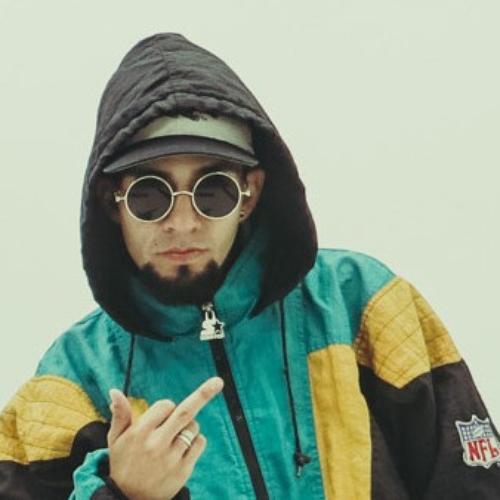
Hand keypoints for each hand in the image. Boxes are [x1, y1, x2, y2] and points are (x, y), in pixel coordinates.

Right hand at [107, 377, 223, 499]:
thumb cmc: (124, 464)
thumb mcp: (116, 440)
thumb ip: (120, 414)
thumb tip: (114, 391)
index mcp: (139, 433)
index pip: (165, 405)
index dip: (167, 407)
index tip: (162, 416)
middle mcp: (156, 444)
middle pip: (185, 412)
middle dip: (204, 394)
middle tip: (218, 382)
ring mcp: (171, 458)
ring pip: (193, 427)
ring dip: (190, 425)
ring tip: (175, 438)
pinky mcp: (183, 470)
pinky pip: (200, 443)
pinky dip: (196, 440)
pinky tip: (183, 448)